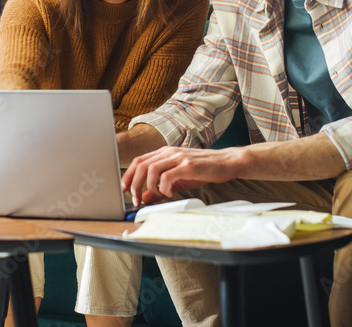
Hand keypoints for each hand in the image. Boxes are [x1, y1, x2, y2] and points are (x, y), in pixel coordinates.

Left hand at [122, 146, 239, 205]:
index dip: (128, 176)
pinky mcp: (188, 165)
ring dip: (149, 187)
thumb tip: (144, 198)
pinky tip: (170, 193)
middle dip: (134, 184)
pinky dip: (164, 187)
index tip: (125, 190)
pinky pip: (167, 176)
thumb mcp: (178, 179)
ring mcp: (178, 157)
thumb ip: (160, 187)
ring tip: (156, 196)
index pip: (138, 161)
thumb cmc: (203, 169)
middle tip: (136, 199)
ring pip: (151, 170)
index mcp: (164, 152)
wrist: (227, 162)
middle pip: (141, 165)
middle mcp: (169, 152)